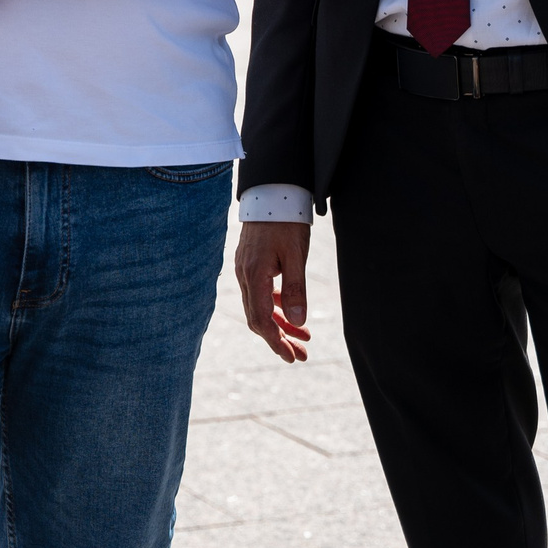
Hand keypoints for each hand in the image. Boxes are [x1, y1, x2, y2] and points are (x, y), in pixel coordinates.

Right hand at [235, 221, 312, 362]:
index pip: (261, 321)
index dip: (276, 343)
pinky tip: (291, 312)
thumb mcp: (297, 255)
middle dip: (279, 340)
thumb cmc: (286, 220)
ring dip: (280, 324)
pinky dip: (275, 306)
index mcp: (254, 275)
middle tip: (301, 356)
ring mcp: (245, 269)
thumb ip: (296, 289)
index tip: (292, 357)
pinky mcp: (250, 263)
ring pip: (260, 307)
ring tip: (303, 337)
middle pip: (258, 319)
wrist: (272, 191)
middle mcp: (244, 275)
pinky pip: (260, 293)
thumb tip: (299, 322)